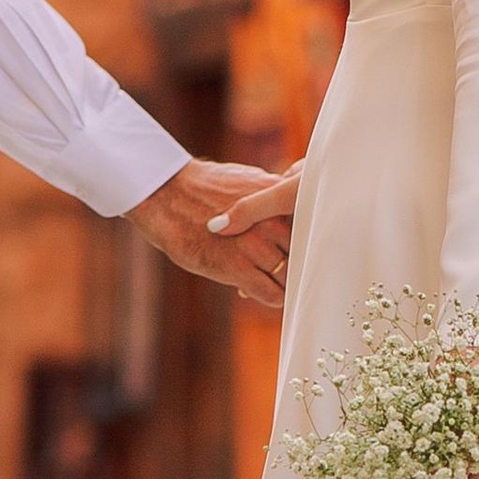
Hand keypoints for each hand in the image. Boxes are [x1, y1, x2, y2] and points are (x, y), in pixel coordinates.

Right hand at [127, 159, 294, 310]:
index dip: (307, 240)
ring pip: (289, 276)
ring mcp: (255, 245)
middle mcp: (272, 220)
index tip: (301, 248)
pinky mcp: (237, 267)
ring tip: (272, 281)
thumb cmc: (204, 188)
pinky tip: (261, 291)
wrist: (166, 195)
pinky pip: (271, 293)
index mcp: (278, 197)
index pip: (312, 226)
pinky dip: (272, 297)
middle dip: (296, 262)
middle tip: (285, 269)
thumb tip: (291, 209)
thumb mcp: (249, 181)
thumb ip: (273, 198)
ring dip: (283, 283)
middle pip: (304, 253)